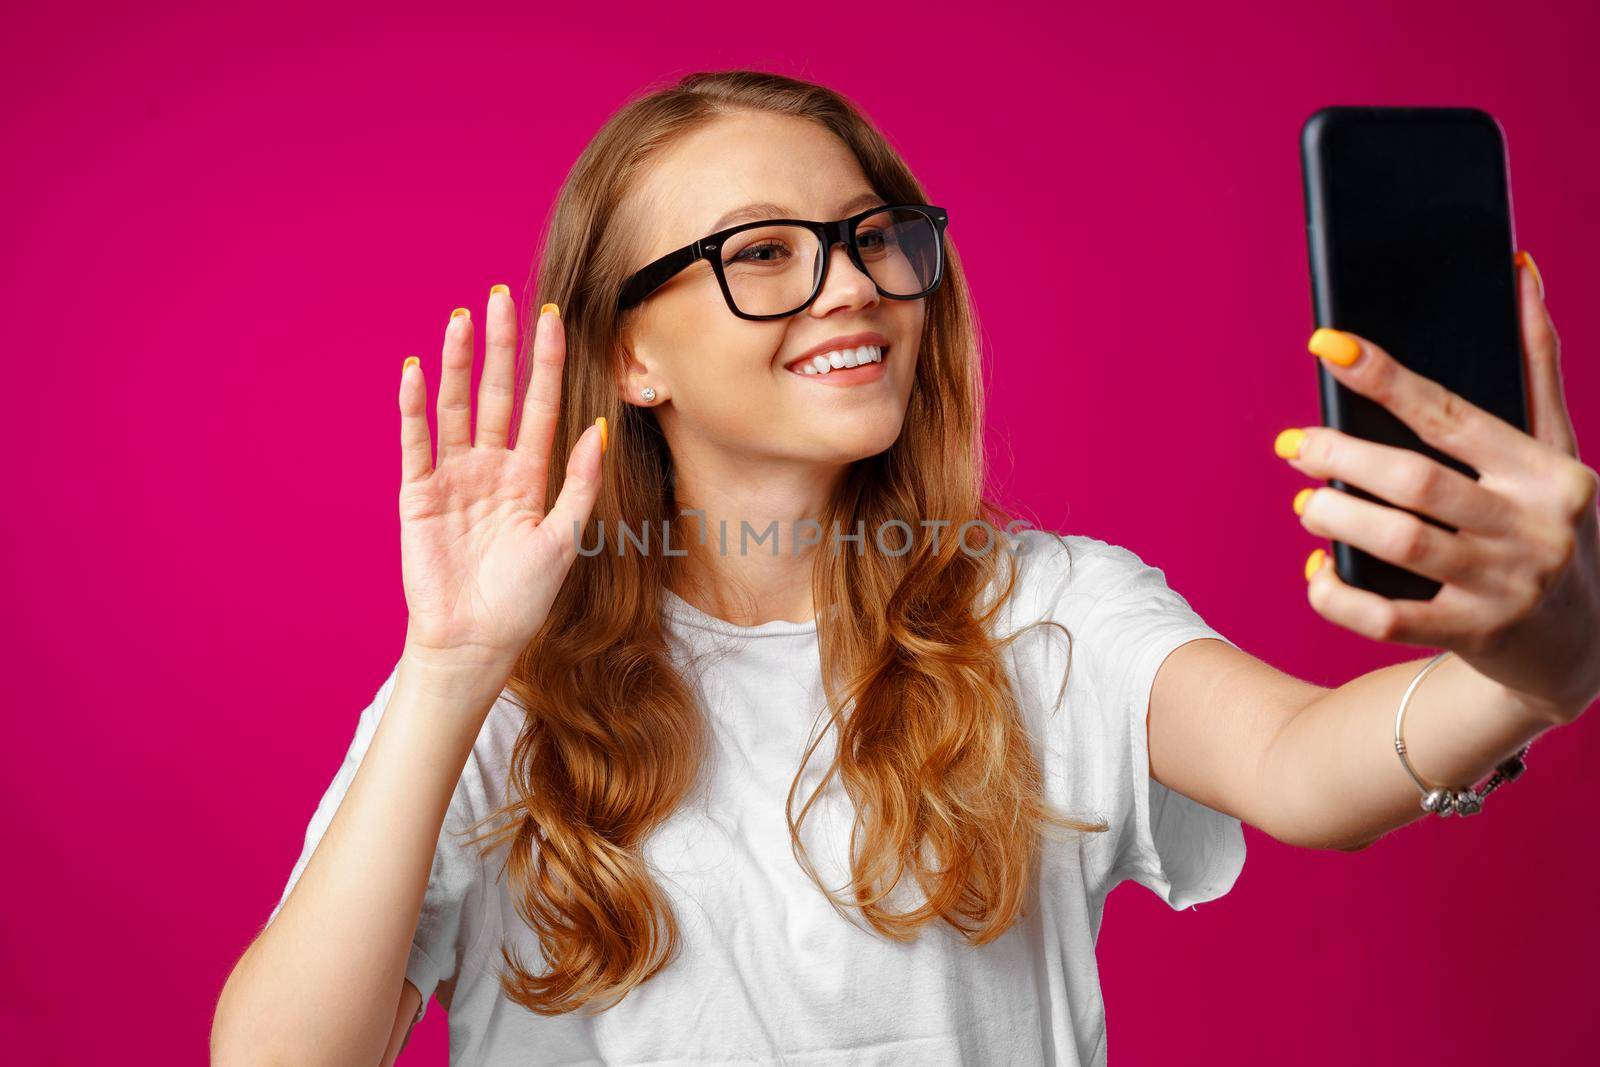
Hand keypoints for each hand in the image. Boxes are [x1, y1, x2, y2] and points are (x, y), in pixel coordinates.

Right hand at [396, 287, 604, 671]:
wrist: (475, 641)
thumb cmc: (523, 598)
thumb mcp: (564, 538)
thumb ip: (579, 482)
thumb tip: (600, 427)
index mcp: (529, 477)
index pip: (539, 406)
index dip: (544, 363)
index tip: (552, 317)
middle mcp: (490, 469)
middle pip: (495, 395)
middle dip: (500, 348)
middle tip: (500, 298)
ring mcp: (453, 478)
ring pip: (456, 409)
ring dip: (458, 364)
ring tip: (462, 319)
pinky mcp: (418, 495)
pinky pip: (416, 443)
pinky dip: (415, 407)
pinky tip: (417, 370)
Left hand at [1277, 252, 1599, 724]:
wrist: (1582, 647)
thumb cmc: (1556, 528)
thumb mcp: (1559, 454)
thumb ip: (1537, 369)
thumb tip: (1520, 273)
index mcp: (1548, 473)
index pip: (1452, 415)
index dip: (1385, 378)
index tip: (1327, 347)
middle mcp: (1532, 527)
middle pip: (1417, 482)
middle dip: (1342, 456)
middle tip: (1292, 445)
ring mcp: (1504, 586)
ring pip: (1400, 544)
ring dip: (1337, 519)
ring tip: (1304, 503)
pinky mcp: (1474, 635)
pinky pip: (1388, 617)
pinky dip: (1339, 595)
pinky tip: (1316, 572)